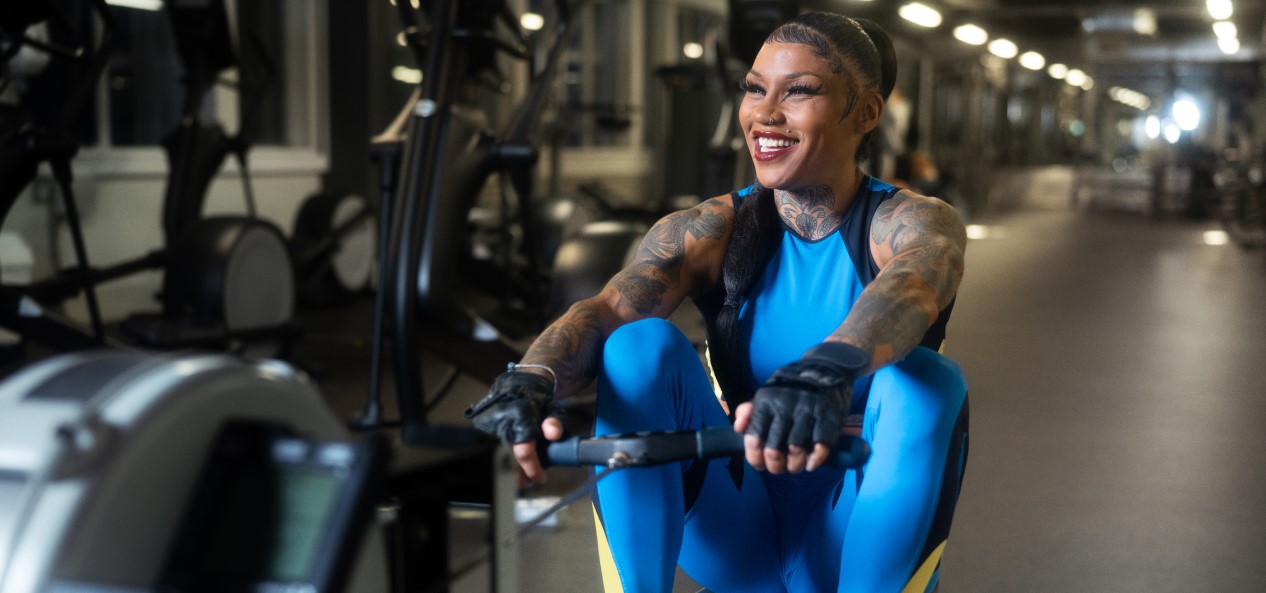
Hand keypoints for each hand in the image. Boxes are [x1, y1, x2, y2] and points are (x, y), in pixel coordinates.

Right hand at [465, 369, 562, 484]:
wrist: (518, 385)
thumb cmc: (538, 399)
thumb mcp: (553, 408)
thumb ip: (554, 421)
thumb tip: (553, 434)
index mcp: (521, 417)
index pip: (524, 451)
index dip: (532, 469)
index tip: (541, 478)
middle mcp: (503, 422)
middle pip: (511, 457)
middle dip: (522, 472)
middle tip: (530, 480)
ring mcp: (492, 425)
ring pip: (504, 454)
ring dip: (514, 465)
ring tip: (525, 473)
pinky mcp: (487, 427)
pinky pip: (499, 446)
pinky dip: (508, 455)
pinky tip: (516, 460)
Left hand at [736, 343, 865, 472]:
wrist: (825, 367)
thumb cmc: (791, 388)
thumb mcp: (767, 394)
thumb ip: (749, 411)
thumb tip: (738, 428)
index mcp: (766, 402)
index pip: (754, 437)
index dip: (754, 457)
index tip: (759, 464)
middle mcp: (785, 406)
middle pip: (774, 449)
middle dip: (775, 466)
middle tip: (778, 468)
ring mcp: (807, 411)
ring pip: (796, 450)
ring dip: (794, 465)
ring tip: (794, 467)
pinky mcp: (828, 415)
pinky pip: (821, 445)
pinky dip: (815, 459)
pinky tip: (810, 464)